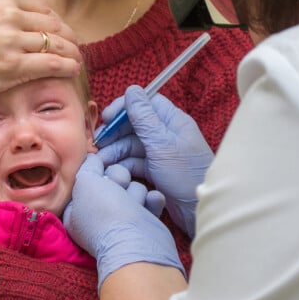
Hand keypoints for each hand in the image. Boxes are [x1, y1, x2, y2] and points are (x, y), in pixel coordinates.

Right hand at [0, 0, 82, 111]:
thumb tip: (17, 7)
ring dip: (71, 52)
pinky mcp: (11, 66)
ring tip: (76, 60)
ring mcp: (9, 40)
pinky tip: (72, 69)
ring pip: (55, 44)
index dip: (55, 23)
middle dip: (67, 37)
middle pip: (52, 25)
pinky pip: (50, 63)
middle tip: (74, 47)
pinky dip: (66, 66)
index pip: (41, 9)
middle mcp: (7, 14)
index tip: (60, 33)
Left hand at [63, 154, 183, 290]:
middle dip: (118, 181)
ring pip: (132, 187)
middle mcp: (98, 216)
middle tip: (117, 191)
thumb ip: (88, 166)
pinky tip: (152, 202)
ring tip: (134, 206)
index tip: (100, 174)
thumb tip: (93, 157)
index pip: (87, 180)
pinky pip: (150, 199)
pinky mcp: (145, 223)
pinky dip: (152, 200)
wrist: (137, 241)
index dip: (96, 174)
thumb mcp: (86, 181)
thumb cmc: (106, 211)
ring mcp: (123, 220)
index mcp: (77, 211)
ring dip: (135, 193)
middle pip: (112, 181)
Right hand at [97, 86, 213, 237]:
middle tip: (98, 143)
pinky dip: (123, 166)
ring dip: (115, 151)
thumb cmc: (186, 175)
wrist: (199, 210)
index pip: (145, 102)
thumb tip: (132, 89)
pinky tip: (113, 172)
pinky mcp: (156, 171)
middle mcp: (166, 134)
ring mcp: (161, 153)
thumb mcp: (162, 144)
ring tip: (102, 161)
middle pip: (135, 124)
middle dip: (115, 132)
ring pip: (132, 145)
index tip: (106, 118)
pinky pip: (135, 162)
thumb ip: (144, 117)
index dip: (124, 107)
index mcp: (172, 121)